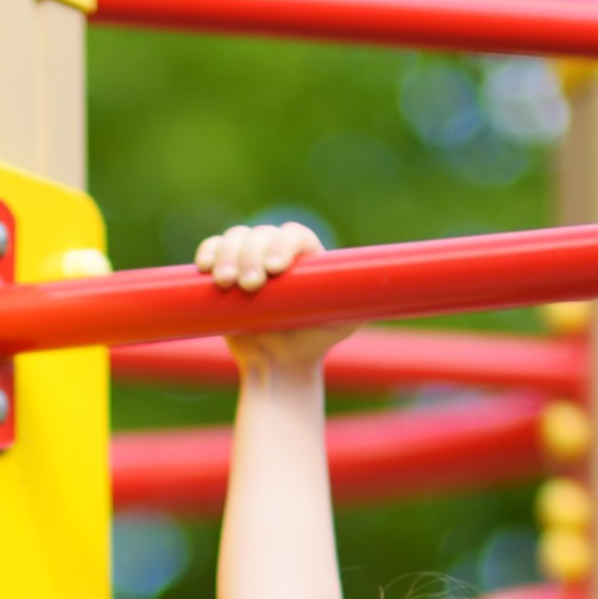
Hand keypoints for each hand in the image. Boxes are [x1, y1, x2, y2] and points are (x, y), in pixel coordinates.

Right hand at [191, 221, 353, 375]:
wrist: (281, 364)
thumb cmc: (316, 343)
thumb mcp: (349, 320)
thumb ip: (367, 297)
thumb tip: (391, 279)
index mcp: (307, 255)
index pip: (293, 235)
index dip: (282, 245)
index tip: (276, 270)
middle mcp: (277, 252)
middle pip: (260, 234)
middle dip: (251, 256)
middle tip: (250, 286)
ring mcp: (249, 259)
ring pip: (235, 238)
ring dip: (228, 255)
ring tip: (227, 284)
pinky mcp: (225, 270)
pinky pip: (213, 249)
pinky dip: (208, 253)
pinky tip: (206, 267)